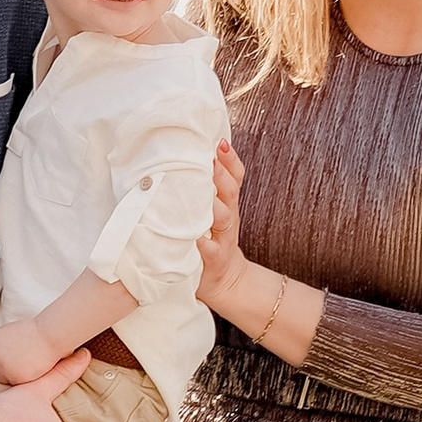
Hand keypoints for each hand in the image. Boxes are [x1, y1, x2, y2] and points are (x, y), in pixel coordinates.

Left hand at [0, 314, 61, 387]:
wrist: (49, 336)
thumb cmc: (35, 332)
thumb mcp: (11, 333)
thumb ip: (0, 344)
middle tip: (9, 367)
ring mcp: (1, 367)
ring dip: (8, 375)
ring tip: (23, 366)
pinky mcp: (12, 378)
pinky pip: (11, 383)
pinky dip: (18, 379)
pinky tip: (28, 370)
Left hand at [195, 138, 248, 313]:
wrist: (224, 279)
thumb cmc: (210, 237)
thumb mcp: (212, 210)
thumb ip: (204, 188)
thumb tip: (186, 157)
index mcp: (226, 202)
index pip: (235, 176)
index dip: (230, 159)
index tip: (220, 141)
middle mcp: (229, 216)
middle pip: (230, 191)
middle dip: (221, 174)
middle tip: (209, 159)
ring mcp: (224, 237)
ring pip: (224, 218)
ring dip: (215, 206)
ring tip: (204, 196)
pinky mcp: (215, 258)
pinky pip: (212, 250)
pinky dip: (205, 244)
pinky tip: (197, 238)